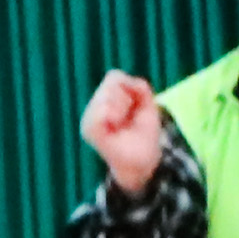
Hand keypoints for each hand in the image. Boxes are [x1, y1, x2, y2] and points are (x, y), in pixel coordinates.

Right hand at [79, 71, 166, 192]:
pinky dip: (112, 113)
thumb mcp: (148, 106)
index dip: (130, 86)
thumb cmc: (144, 133)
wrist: (143, 160)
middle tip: (128, 117)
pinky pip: (98, 111)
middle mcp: (94, 107)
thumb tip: (129, 81)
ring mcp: (89, 118)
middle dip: (128, 98)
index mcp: (106, 99)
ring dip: (123, 107)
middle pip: (111, 84)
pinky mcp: (89, 130)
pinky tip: (116, 124)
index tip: (136, 104)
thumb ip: (141, 88)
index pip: (114, 77)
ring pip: (106, 95)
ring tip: (122, 123)